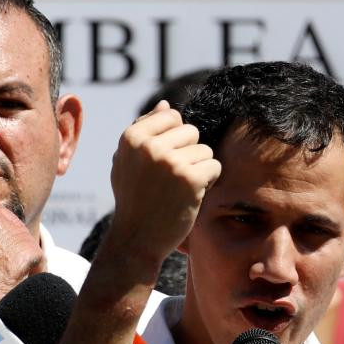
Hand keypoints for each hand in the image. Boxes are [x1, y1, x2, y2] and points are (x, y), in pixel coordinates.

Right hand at [109, 101, 221, 263]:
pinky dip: (209, 181)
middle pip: (192, 131)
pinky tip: (192, 195)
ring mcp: (170, 162)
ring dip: (200, 169)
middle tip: (173, 179)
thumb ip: (145, 130)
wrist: (137, 238)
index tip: (163, 162)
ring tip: (180, 188)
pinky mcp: (190, 179)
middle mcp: (149, 146)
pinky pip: (215, 166)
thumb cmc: (135, 198)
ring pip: (205, 150)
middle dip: (189, 153)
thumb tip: (165, 105)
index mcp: (131, 137)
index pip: (171, 116)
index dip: (175, 139)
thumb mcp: (128, 161)